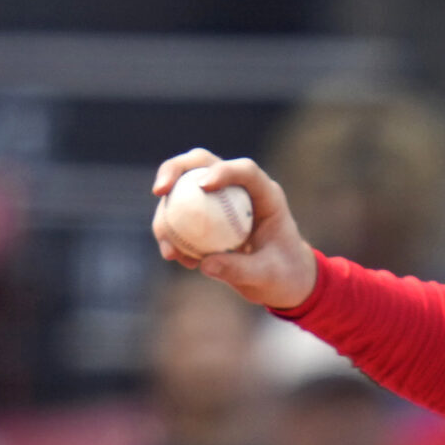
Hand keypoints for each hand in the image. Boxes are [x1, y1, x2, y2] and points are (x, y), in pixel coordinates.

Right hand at [150, 149, 318, 310]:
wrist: (284, 281)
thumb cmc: (285, 274)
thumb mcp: (268, 276)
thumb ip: (240, 269)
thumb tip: (206, 263)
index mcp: (266, 195)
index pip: (245, 171)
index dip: (223, 171)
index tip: (203, 186)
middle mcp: (239, 190)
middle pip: (201, 164)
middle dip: (174, 170)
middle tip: (158, 191)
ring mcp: (218, 200)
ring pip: (181, 190)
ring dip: (166, 213)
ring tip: (170, 250)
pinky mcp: (203, 216)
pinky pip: (178, 217)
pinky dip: (170, 233)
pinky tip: (173, 256)